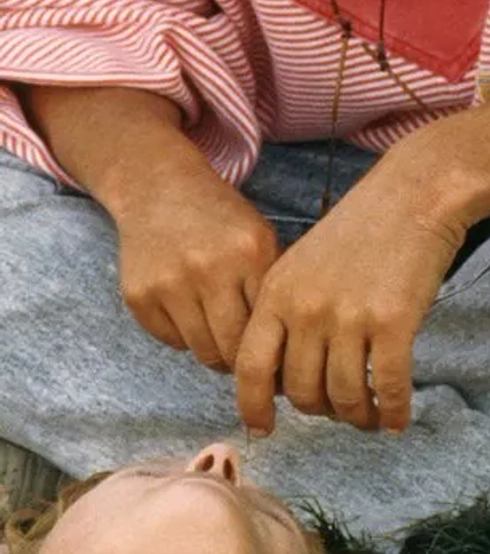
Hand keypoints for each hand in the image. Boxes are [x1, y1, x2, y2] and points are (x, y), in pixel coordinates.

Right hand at [114, 168, 280, 371]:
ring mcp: (170, 284)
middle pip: (232, 346)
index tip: (279, 360)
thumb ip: (272, 285)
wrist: (160, 191)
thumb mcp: (261, 238)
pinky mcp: (139, 297)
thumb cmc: (221, 221)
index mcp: (251, 252)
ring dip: (215, 352)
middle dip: (243, 360)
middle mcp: (209, 269)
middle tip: (249, 362)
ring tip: (224, 342)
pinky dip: (185, 338)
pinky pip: (170, 342)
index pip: (269, 323)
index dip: (276, 348)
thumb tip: (287, 347)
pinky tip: (193, 318)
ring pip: (201, 350)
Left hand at [233, 159, 462, 434]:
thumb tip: (287, 373)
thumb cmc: (366, 223)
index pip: (250, 369)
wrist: (418, 192)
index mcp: (278, 292)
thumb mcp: (306, 260)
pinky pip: (389, 384)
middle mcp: (307, 309)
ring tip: (369, 418)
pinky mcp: (394, 322)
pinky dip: (393, 410)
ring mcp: (350, 317)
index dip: (254, 406)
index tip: (265, 427)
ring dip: (357, 416)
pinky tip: (398, 419)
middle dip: (320, 410)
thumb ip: (289, 309)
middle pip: (301, 390)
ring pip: (343, 395)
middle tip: (338, 410)